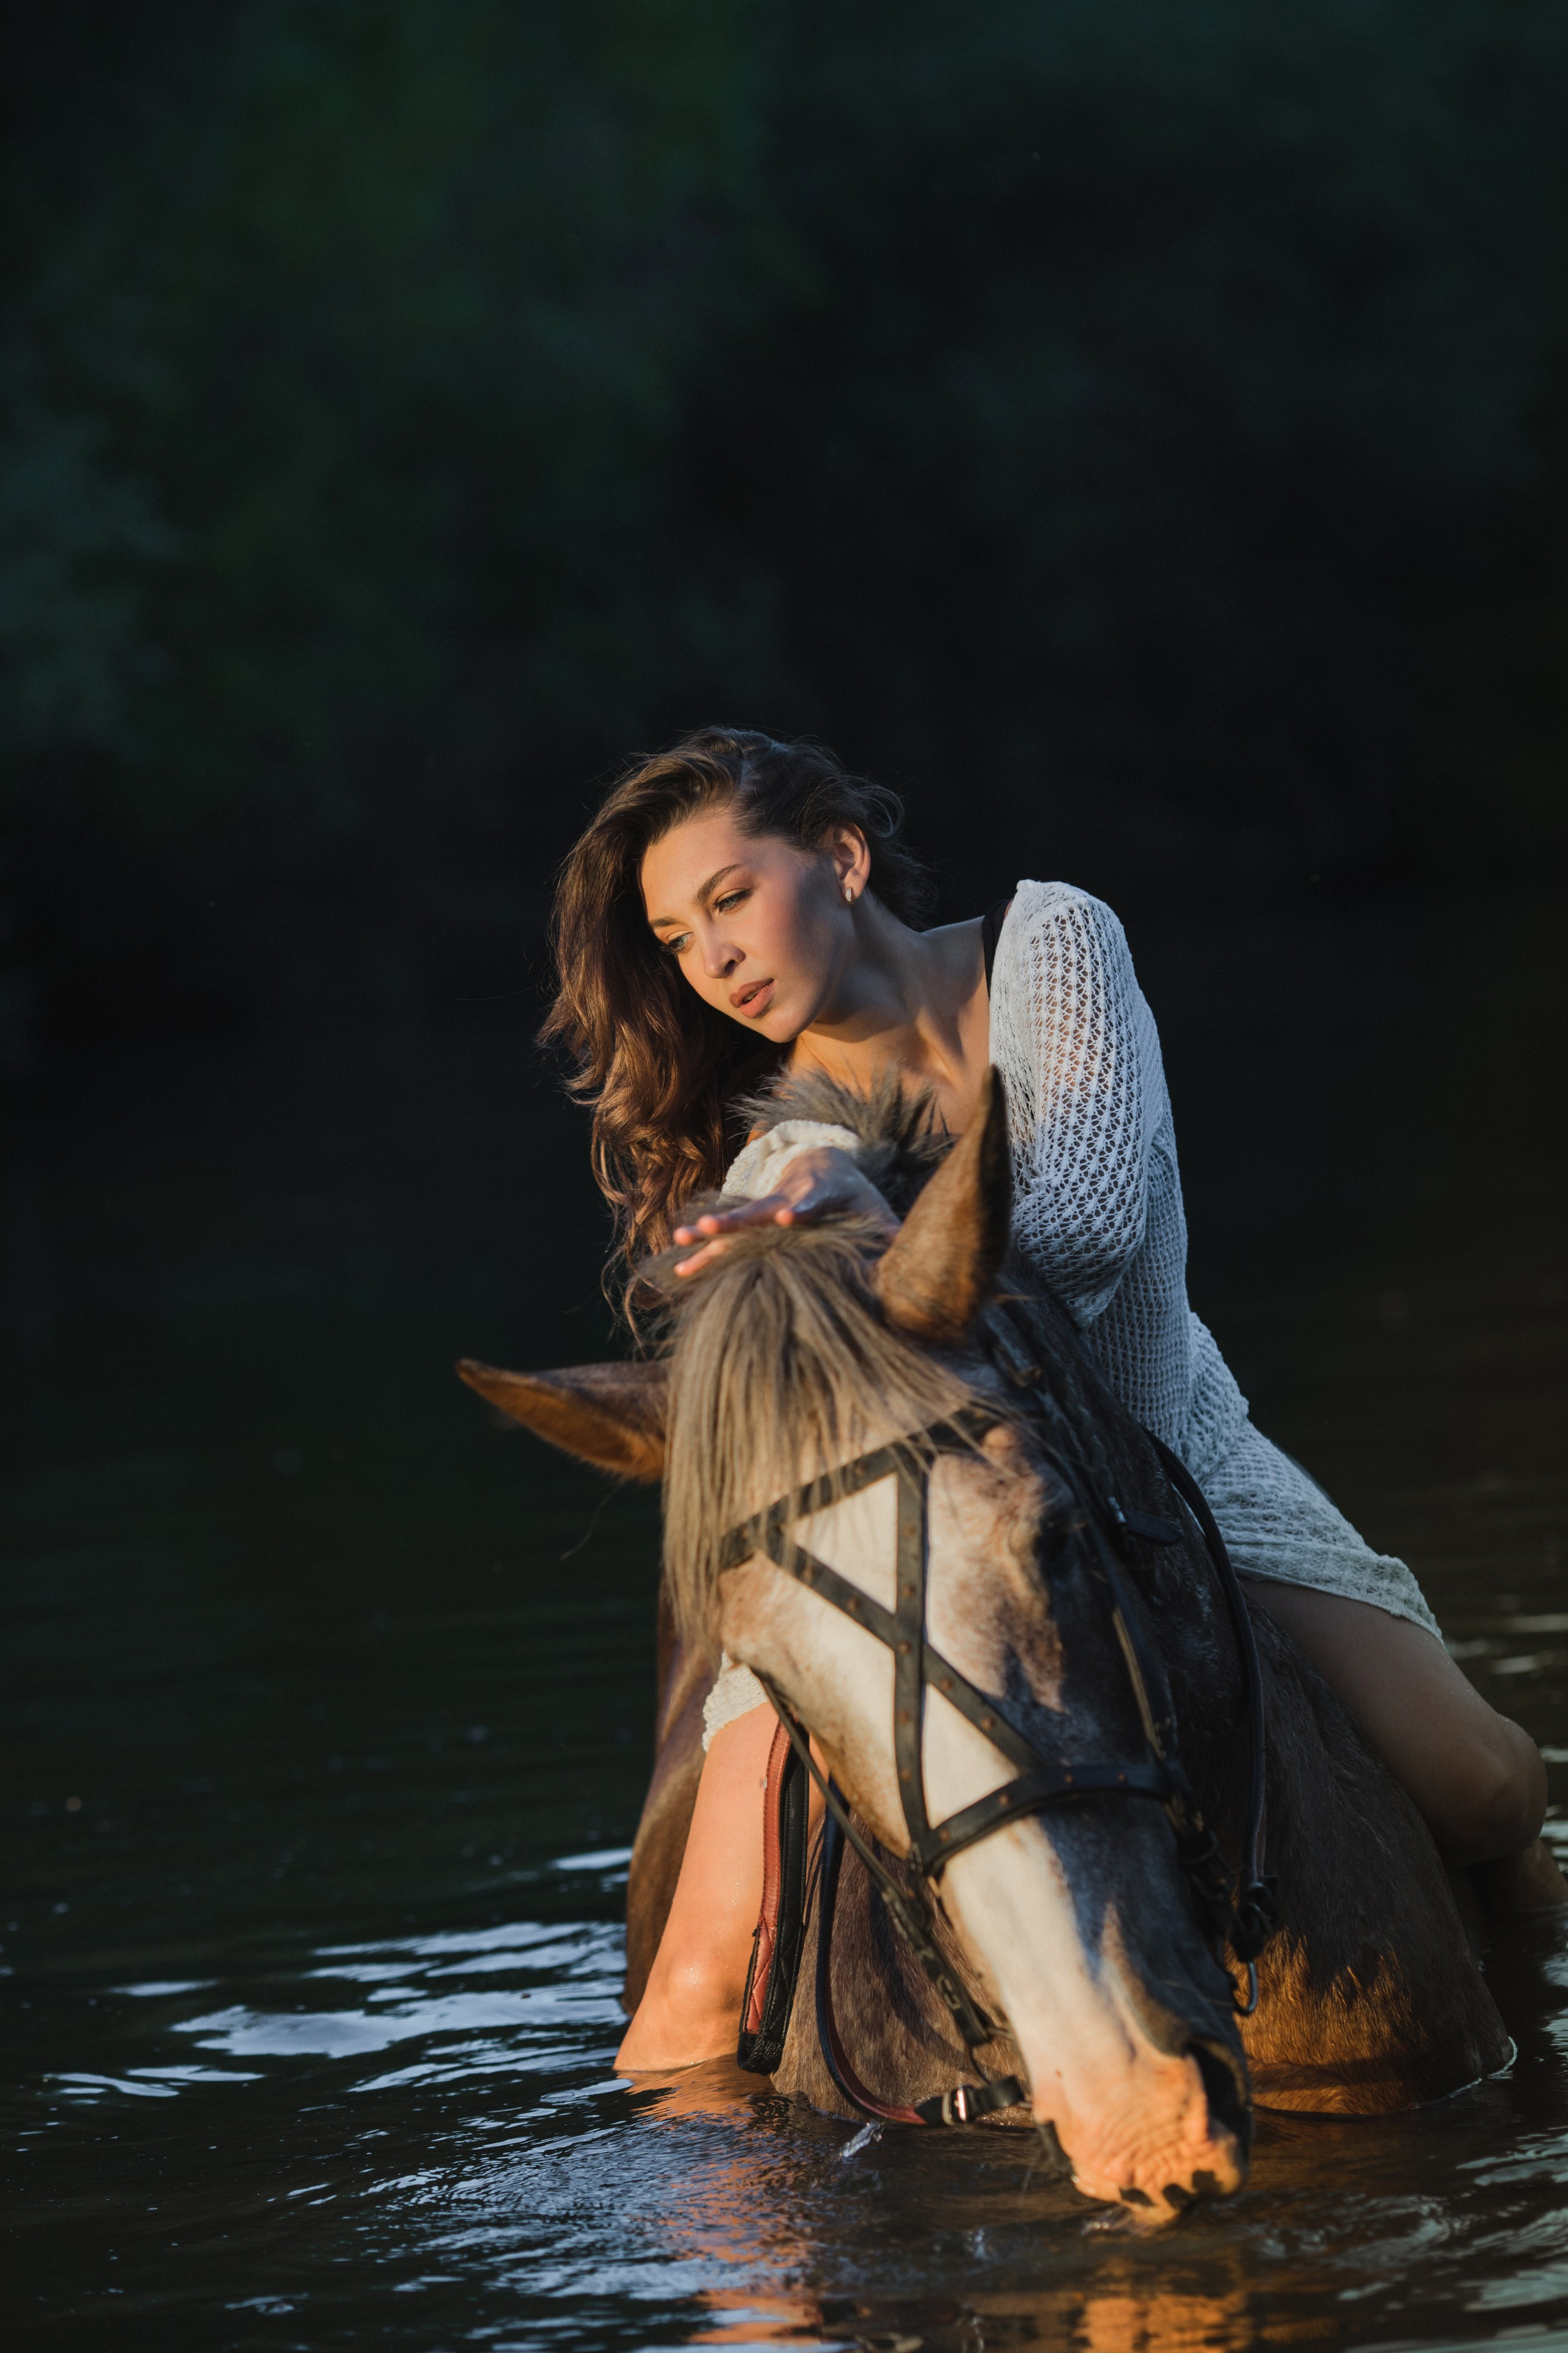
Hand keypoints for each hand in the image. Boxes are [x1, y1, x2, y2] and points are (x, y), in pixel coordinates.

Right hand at [673, 1146, 895, 1276]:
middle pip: (758, 1209)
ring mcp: (765, 1206)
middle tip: (708, 1228)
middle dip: (734, 1220)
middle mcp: (786, 1197)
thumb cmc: (854, 1195)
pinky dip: (705, 1249)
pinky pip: (727, 1236)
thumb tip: (908, 1249)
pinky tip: (681, 1263)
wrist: (823, 1162)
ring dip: (708, 1234)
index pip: (810, 1202)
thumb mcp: (873, 1209)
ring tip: (681, 1243)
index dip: (800, 1209)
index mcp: (818, 1194)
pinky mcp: (754, 1218)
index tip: (787, 1217)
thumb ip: (887, 1230)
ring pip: (735, 1221)